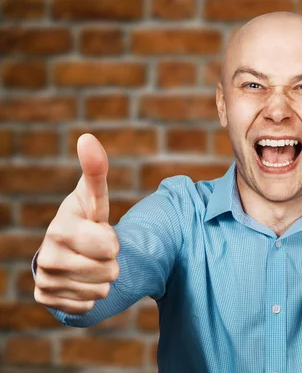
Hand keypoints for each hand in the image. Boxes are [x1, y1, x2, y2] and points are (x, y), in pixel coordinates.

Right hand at [34, 134, 119, 314]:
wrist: (68, 250)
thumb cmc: (86, 219)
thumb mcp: (94, 197)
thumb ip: (96, 171)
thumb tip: (87, 138)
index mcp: (61, 226)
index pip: (108, 245)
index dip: (112, 241)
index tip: (100, 230)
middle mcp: (48, 253)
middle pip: (108, 271)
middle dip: (111, 262)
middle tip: (99, 251)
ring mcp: (45, 277)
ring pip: (101, 291)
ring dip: (103, 280)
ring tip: (91, 264)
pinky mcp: (46, 298)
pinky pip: (87, 307)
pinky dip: (90, 297)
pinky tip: (80, 282)